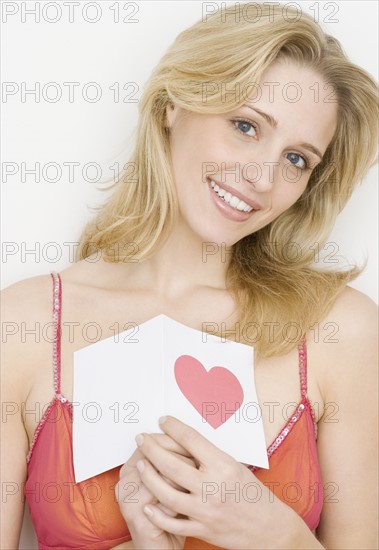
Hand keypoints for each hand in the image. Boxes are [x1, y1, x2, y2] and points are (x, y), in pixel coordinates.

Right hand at [115, 432, 195, 549]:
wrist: (158, 548)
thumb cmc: (167, 514)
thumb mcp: (167, 483)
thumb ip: (173, 462)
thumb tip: (194, 442)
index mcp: (130, 468)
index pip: (152, 443)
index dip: (175, 441)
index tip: (194, 444)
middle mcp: (125, 482)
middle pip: (157, 457)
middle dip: (183, 458)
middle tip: (200, 463)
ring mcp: (129, 501)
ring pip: (162, 478)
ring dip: (185, 479)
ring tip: (198, 482)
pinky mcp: (138, 520)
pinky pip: (165, 504)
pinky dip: (181, 502)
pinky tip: (191, 502)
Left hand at [134, 416, 297, 549]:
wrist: (269, 528)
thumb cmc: (253, 493)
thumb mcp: (234, 466)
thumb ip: (209, 456)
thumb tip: (184, 439)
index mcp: (222, 464)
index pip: (191, 439)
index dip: (173, 427)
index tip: (163, 420)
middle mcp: (212, 486)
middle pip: (171, 464)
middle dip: (151, 448)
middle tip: (141, 438)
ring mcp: (205, 509)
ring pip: (166, 492)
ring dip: (148, 476)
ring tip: (139, 464)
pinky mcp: (202, 529)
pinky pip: (173, 522)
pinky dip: (157, 514)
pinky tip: (147, 504)